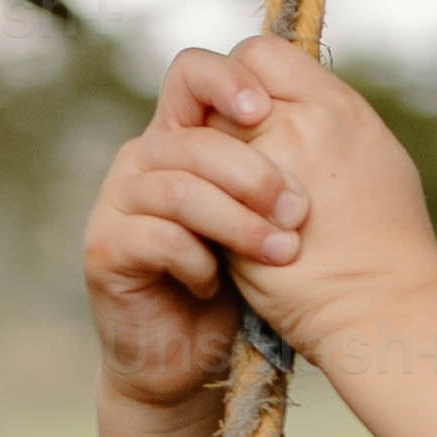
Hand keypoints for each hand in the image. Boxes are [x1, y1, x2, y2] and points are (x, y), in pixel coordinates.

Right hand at [82, 47, 302, 425]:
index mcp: (184, 137)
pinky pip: (156, 236)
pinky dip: (198, 261)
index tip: (266, 109)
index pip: (192, 74)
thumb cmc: (242, 284)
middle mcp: (145, 160)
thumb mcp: (269, 214)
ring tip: (281, 252)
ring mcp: (119, 203)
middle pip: (194, 137)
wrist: (193, 361)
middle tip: (298, 211)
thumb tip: (330, 109)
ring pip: (177, 188)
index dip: (227, 79)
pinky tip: (217, 286)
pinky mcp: (106, 250)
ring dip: (237, 221)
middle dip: (253, 172)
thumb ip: (281, 162)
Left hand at [173, 34, 436, 375]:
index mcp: (339, 107)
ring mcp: (270, 160)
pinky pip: (199, 184)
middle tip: (242, 163)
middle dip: (223, 120)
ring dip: (212, 162)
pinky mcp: (239, 204)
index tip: (251, 116)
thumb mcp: (373, 161)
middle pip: (226, 87)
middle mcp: (304, 121)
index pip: (262, 54)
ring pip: (205, 133)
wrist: (382, 310)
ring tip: (243, 203)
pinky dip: (207, 204)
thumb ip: (328, 125)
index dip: (244, 81)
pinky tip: (234, 235)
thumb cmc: (385, 249)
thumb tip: (286, 105)